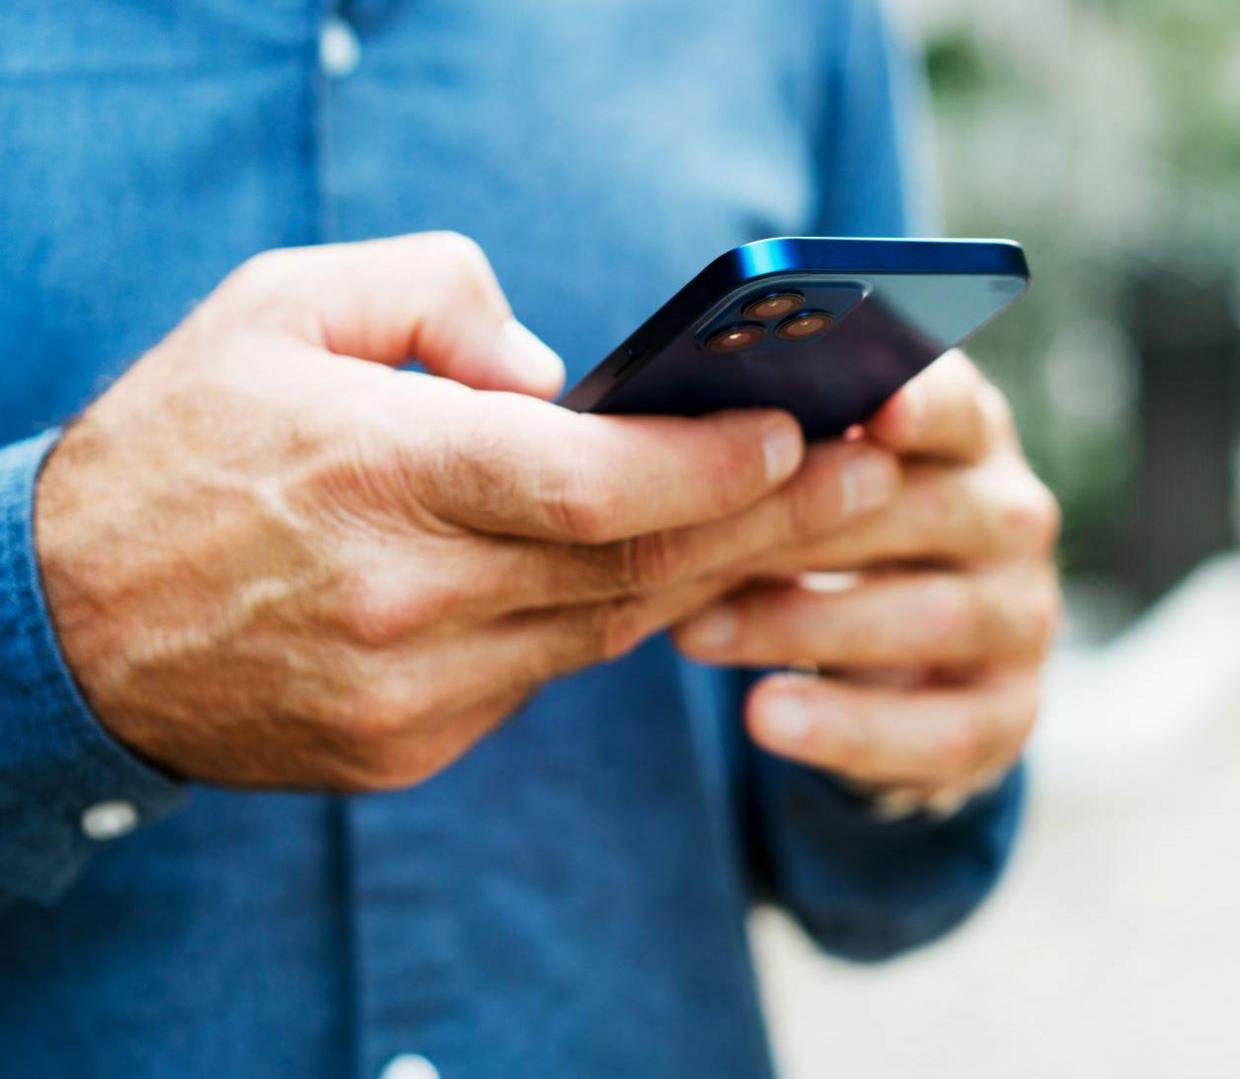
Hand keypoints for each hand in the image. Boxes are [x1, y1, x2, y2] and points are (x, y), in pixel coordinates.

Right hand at [38, 233, 899, 791]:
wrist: (58, 623)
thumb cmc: (182, 443)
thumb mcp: (279, 307)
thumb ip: (434, 297)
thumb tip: (558, 373)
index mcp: (374, 473)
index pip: (591, 485)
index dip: (712, 467)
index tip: (801, 434)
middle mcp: (402, 599)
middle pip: (632, 568)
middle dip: (770, 523)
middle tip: (872, 477)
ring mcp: (409, 693)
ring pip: (605, 631)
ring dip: (712, 575)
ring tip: (800, 519)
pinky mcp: (405, 748)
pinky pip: (543, 677)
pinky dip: (605, 620)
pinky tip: (665, 575)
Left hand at [674, 353, 1059, 812]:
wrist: (889, 671)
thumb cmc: (827, 540)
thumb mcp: (811, 484)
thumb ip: (782, 451)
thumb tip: (690, 431)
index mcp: (969, 437)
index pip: (958, 406)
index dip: (920, 405)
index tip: (871, 413)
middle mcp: (1013, 518)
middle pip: (930, 510)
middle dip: (807, 528)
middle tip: (692, 542)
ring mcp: (1023, 616)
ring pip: (933, 618)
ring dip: (804, 626)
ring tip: (695, 633)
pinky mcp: (1011, 711)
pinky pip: (942, 729)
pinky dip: (848, 727)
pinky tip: (765, 716)